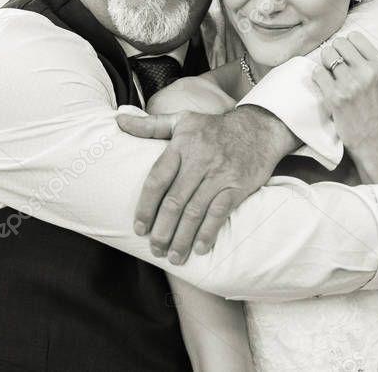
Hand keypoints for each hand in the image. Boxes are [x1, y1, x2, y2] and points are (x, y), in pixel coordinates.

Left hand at [116, 106, 296, 264]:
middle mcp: (199, 160)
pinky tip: (200, 248)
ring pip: (195, 211)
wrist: (259, 128)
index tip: (139, 228)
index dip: (146, 206)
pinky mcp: (237, 186)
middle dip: (162, 229)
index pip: (157, 179)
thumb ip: (150, 125)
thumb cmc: (214, 128)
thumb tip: (119, 120)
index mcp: (181, 146)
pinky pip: (220, 212)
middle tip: (155, 249)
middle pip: (174, 201)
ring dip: (183, 237)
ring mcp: (219, 174)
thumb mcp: (182, 120)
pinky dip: (209, 232)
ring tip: (174, 257)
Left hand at [311, 32, 377, 148]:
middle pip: (339, 43)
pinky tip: (324, 83)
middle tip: (337, 64)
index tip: (348, 55)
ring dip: (326, 62)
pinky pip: (318, 73)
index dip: (349, 44)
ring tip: (330, 72)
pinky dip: (318, 76)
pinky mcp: (334, 97)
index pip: (355, 37)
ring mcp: (349, 85)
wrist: (372, 140)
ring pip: (327, 55)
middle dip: (336, 51)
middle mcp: (365, 73)